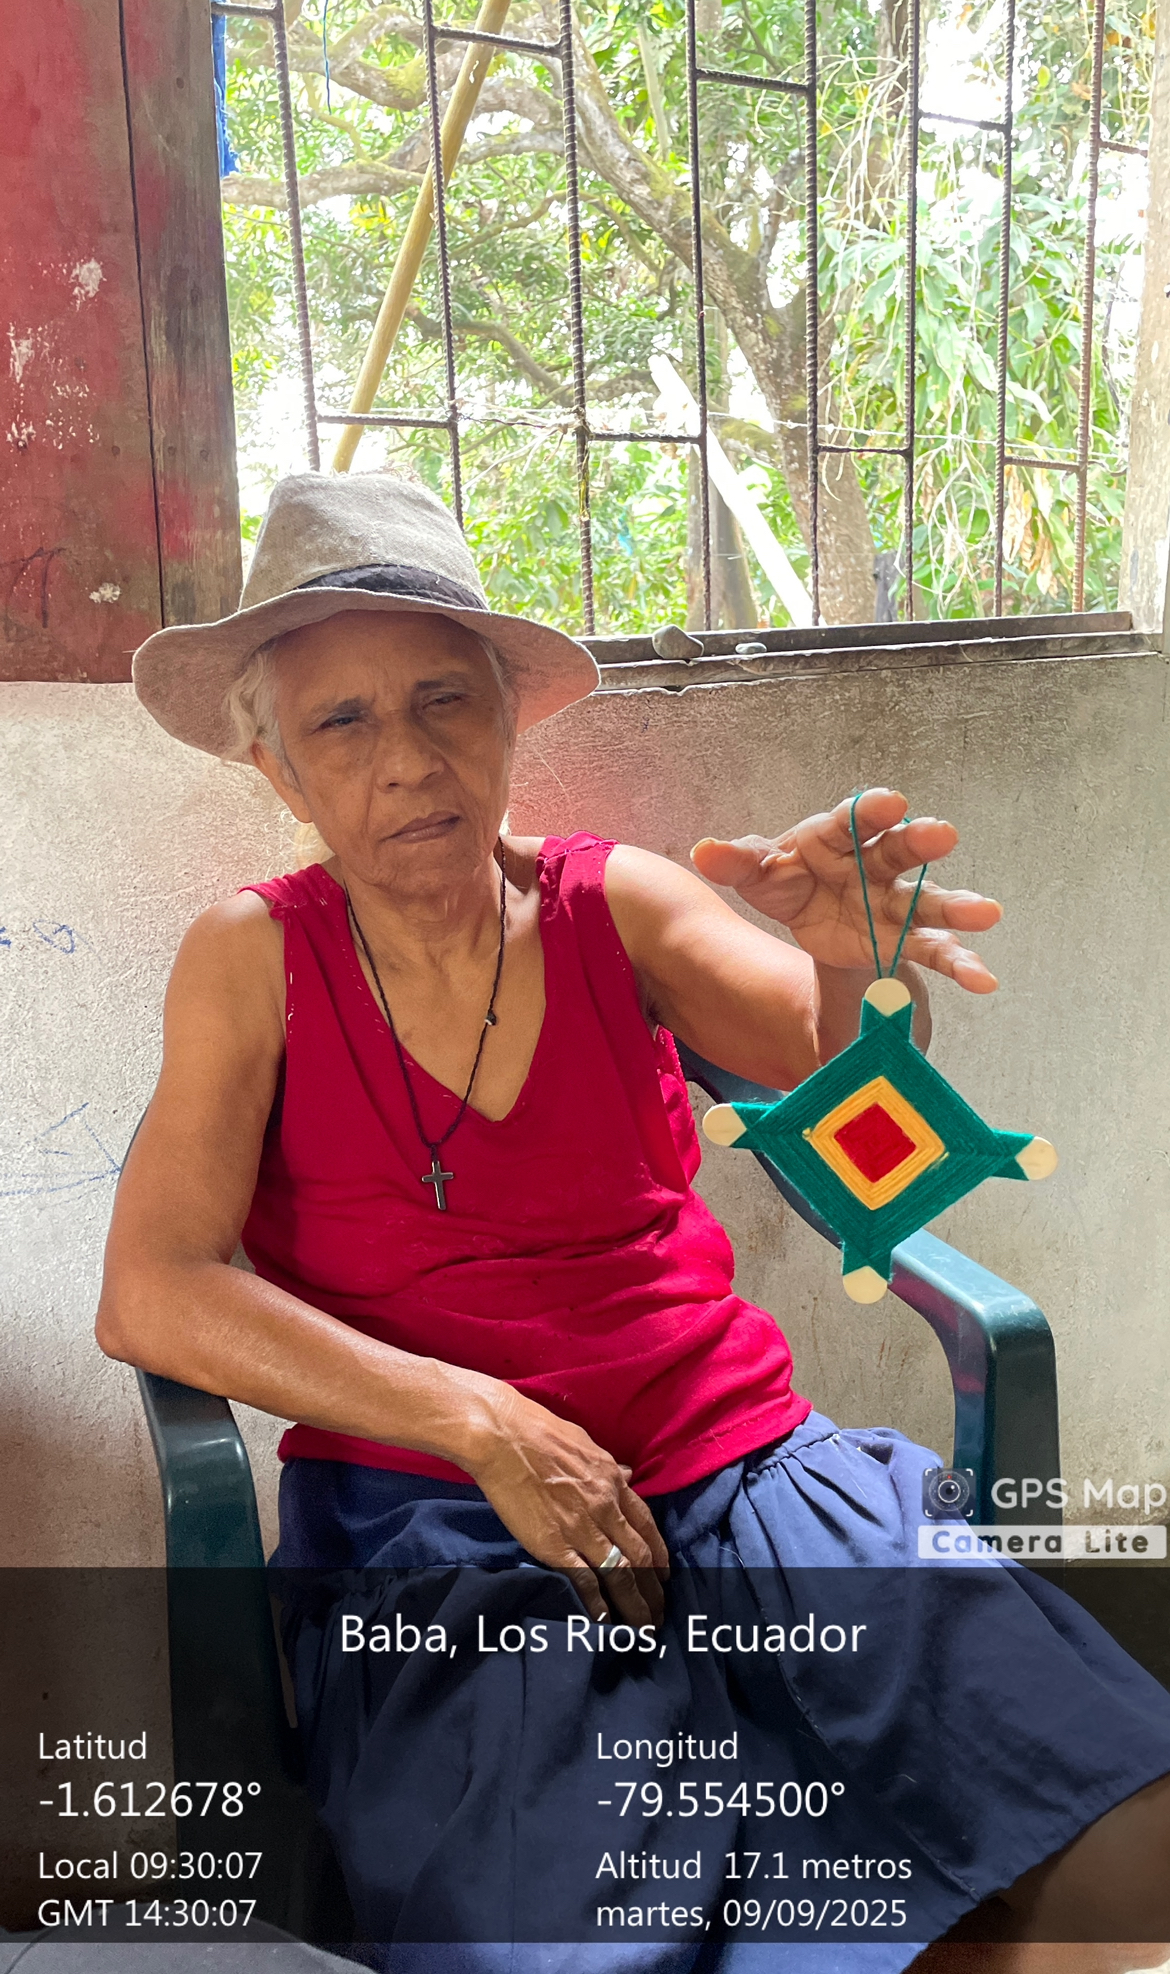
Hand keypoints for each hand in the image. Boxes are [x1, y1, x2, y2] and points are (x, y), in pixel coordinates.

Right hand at [464, 1385, 669, 1627]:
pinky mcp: (554, 1545)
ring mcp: (581, 1528)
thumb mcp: (584, 1442)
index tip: (665, 1574)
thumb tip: (626, 1475)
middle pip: (640, 1555)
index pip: (646, 1523)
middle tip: (660, 1613)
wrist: (502, 1437)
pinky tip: (605, 1620)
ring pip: (620, 1574)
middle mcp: (604, 1508)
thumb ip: (608, 1466)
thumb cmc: (538, 1430)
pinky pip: (583, 1579)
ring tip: (642, 1628)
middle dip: (654, 1589)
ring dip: (635, 1604)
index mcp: (612, 1481)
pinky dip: (597, 1602)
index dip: (659, 1553)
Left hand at [691, 787, 1000, 991]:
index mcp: (836, 838)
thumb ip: (737, 862)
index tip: (889, 803)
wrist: (811, 920)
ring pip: (928, 903)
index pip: (852, 820)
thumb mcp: (760, 874)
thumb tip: (704, 851)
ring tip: (986, 913)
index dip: (870, 811)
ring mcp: (894, 904)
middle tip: (943, 835)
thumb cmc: (790, 880)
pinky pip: (935, 951)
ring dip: (956, 907)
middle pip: (899, 851)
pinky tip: (982, 978)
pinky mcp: (904, 941)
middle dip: (920, 843)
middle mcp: (874, 865)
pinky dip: (960, 963)